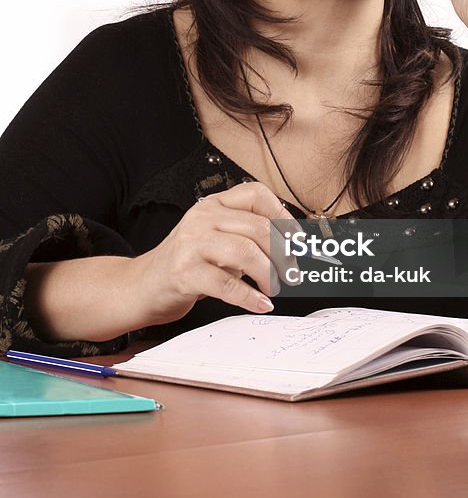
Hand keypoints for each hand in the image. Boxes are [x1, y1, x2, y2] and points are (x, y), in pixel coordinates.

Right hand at [131, 183, 301, 323]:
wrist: (141, 286)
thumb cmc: (186, 263)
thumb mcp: (216, 240)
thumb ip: (246, 238)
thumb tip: (290, 250)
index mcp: (213, 205)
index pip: (256, 194)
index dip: (282, 215)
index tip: (296, 238)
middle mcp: (202, 218)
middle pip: (257, 227)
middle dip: (282, 254)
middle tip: (292, 273)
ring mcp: (191, 244)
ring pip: (245, 251)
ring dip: (268, 274)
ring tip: (274, 288)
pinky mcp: (184, 273)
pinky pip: (226, 284)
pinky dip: (250, 297)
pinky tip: (260, 304)